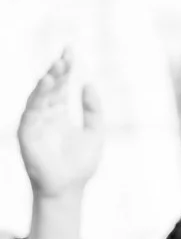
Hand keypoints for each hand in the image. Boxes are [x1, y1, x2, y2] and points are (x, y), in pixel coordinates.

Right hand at [18, 49, 103, 197]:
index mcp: (59, 113)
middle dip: (57, 70)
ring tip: (59, 66)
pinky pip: (31, 109)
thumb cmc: (80, 165)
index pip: (61, 85)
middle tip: (66, 55)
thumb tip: (89, 83)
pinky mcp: (27, 131)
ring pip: (40, 95)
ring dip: (48, 79)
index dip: (65, 68)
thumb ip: (93, 110)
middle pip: (50, 86)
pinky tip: (47, 84)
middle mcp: (45, 114)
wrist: (68, 188)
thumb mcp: (95, 133)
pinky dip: (38, 96)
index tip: (71, 51)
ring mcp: (35, 121)